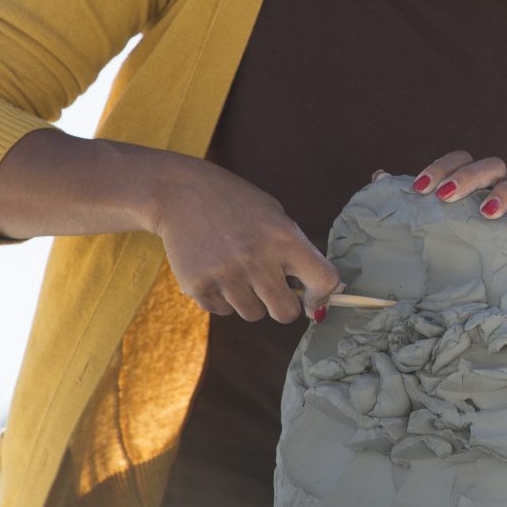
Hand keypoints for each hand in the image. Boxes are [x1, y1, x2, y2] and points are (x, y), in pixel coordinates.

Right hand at [145, 154, 340, 322]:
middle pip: (286, 313)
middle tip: (272, 292)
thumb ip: (297, 252)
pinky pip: (222, 310)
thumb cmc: (237, 206)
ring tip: (237, 271)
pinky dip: (222, 298)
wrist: (181, 193)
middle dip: (282, 306)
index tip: (313, 299)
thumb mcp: (275, 217)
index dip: (323, 296)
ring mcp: (226, 274)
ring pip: (253, 314)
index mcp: (285, 237)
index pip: (324, 280)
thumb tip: (325, 293)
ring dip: (249, 300)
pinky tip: (214, 270)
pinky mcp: (198, 285)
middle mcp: (257, 258)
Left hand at [386, 149, 506, 248]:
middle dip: (469, 176)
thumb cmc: (447, 247)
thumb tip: (379, 178)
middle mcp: (497, 190)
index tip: (419, 188)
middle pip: (493, 165)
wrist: (476, 287)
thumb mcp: (424, 225)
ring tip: (485, 211)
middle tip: (445, 197)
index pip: (461, 159)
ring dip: (505, 192)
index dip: (442, 167)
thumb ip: (405, 203)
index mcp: (471, 183)